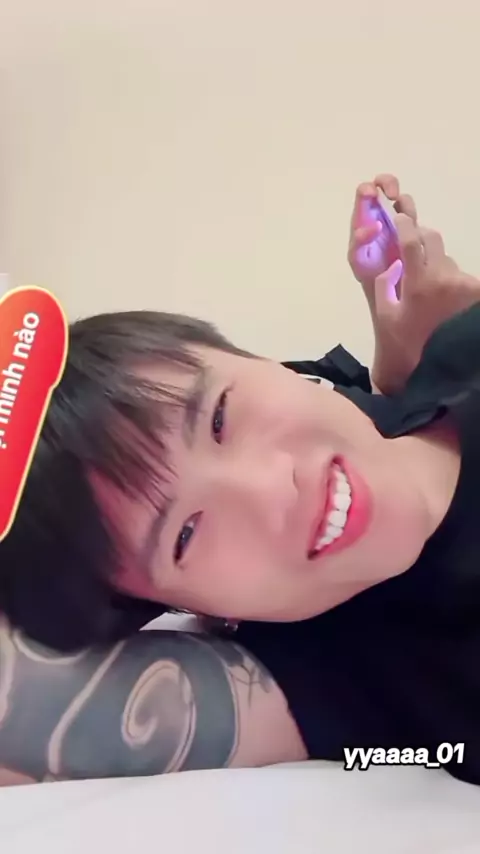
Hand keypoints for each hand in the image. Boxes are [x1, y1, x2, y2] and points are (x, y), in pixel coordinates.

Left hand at [348, 174, 416, 310]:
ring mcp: (400, 223)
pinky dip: (417, 225)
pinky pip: (417, 222)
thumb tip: (373, 226)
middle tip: (393, 198)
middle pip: (387, 187)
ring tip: (403, 225)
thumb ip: (359, 241)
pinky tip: (413, 239)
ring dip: (405, 208)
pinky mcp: (415, 234)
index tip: (374, 195)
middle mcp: (382, 216)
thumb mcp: (358, 259)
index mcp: (364, 219)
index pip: (365, 192)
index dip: (370, 188)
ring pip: (405, 204)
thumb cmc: (368, 274)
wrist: (387, 294)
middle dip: (390, 185)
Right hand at [371, 213, 479, 393]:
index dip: (403, 224)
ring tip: (429, 289)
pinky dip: (450, 283)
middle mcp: (443, 277)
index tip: (398, 218)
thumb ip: (384, 286)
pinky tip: (445, 301)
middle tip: (412, 247)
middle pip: (432, 238)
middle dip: (420, 237)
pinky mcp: (477, 291)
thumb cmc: (409, 344)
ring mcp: (464, 283)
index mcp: (418, 283)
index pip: (410, 239)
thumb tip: (392, 265)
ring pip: (446, 259)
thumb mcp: (386, 318)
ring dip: (436, 265)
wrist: (443, 367)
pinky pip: (460, 277)